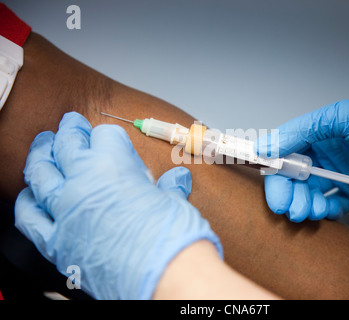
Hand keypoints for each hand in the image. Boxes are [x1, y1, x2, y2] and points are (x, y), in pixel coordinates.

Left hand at [14, 112, 221, 298]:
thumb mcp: (174, 202)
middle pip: (66, 145)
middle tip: (70, 125)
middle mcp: (82, 183)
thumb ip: (169, 187)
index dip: (109, 136)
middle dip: (69, 131)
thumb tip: (177, 179)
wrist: (165, 277)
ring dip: (40, 156)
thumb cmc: (172, 238)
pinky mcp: (57, 242)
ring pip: (40, 173)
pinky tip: (31, 194)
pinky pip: (29, 216)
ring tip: (43, 148)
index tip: (109, 138)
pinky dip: (28, 201)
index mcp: (112, 165)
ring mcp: (65, 211)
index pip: (104, 136)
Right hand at [255, 92, 348, 221]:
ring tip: (305, 211)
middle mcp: (330, 154)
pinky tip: (322, 212)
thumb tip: (266, 145)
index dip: (275, 168)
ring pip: (311, 193)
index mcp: (322, 132)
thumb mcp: (344, 117)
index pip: (287, 152)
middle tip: (284, 206)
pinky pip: (334, 205)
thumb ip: (302, 130)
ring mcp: (344, 174)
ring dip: (303, 203)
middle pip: (296, 176)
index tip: (269, 183)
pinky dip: (324, 212)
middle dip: (286, 192)